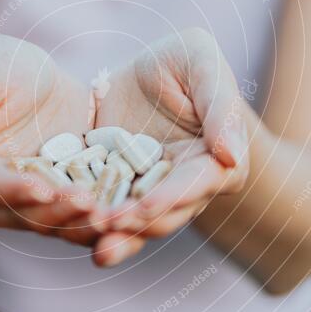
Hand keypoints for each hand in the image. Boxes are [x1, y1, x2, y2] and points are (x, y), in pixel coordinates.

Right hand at [0, 34, 100, 241]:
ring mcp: (19, 210)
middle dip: (55, 211)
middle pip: (19, 214)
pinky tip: (123, 215)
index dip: (11, 189)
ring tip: (111, 215)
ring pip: (50, 224)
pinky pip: (74, 220)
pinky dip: (98, 220)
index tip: (41, 186)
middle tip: (89, 204)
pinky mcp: (54, 208)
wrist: (32, 83)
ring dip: (81, 223)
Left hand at [93, 29, 249, 263]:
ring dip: (120, 238)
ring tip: (99, 250)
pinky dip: (96, 228)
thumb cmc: (184, 61)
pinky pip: (110, 213)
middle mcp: (186, 184)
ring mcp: (152, 192)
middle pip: (168, 212)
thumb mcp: (202, 63)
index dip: (175, 195)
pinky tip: (78, 238)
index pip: (200, 182)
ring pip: (139, 223)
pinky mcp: (119, 192)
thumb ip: (221, 105)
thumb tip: (233, 154)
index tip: (147, 205)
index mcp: (216, 159)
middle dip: (140, 223)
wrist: (142, 74)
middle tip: (111, 225)